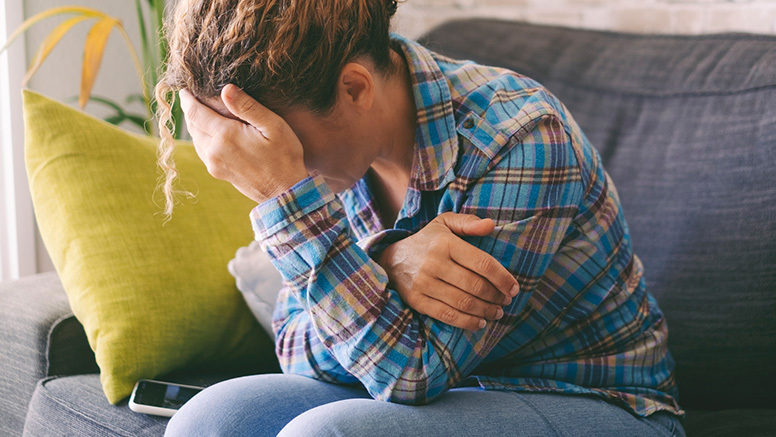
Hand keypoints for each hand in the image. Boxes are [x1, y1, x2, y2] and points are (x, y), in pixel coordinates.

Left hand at [179, 84, 308, 202]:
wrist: (285, 192)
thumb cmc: (284, 156)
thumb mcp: (273, 126)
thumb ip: (248, 106)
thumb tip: (226, 89)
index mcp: (225, 136)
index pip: (195, 112)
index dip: (187, 99)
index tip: (184, 89)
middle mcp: (214, 151)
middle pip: (192, 125)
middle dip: (190, 109)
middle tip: (191, 96)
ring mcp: (213, 164)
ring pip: (195, 138)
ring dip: (195, 124)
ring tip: (199, 112)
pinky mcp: (217, 172)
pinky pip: (201, 150)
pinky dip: (201, 138)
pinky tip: (210, 132)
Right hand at [377, 212, 519, 329]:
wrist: (390, 259)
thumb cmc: (426, 241)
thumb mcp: (444, 224)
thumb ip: (468, 223)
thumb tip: (491, 225)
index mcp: (445, 243)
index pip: (482, 263)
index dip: (502, 278)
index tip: (514, 288)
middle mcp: (434, 263)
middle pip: (475, 285)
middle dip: (496, 296)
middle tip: (506, 301)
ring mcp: (424, 283)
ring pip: (463, 302)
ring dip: (486, 310)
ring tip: (497, 312)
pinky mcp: (417, 300)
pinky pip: (447, 315)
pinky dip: (467, 321)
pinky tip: (480, 322)